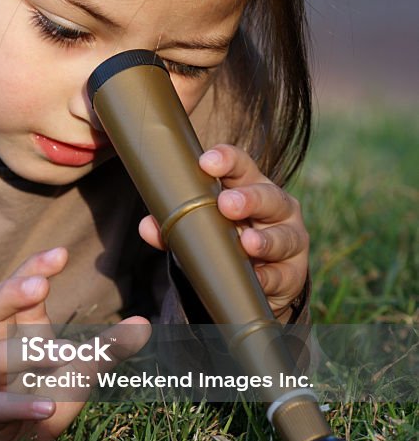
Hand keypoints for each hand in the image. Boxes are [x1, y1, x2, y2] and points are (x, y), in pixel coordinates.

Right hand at [0, 247, 149, 440]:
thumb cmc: (44, 396)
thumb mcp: (79, 371)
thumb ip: (107, 348)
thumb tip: (144, 323)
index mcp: (23, 332)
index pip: (19, 289)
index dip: (33, 268)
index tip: (62, 253)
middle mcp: (3, 351)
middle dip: (10, 293)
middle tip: (39, 286)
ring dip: (31, 353)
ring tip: (67, 353)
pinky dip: (23, 406)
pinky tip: (49, 406)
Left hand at [138, 143, 308, 317]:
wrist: (257, 280)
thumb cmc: (228, 240)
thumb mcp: (204, 229)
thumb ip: (176, 226)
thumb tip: (147, 226)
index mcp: (251, 187)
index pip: (241, 166)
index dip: (227, 160)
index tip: (207, 162)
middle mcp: (277, 208)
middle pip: (268, 196)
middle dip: (249, 199)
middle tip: (227, 204)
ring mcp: (290, 239)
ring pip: (283, 236)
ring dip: (265, 240)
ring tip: (247, 243)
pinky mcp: (293, 273)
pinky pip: (281, 275)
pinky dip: (268, 278)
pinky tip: (257, 279)